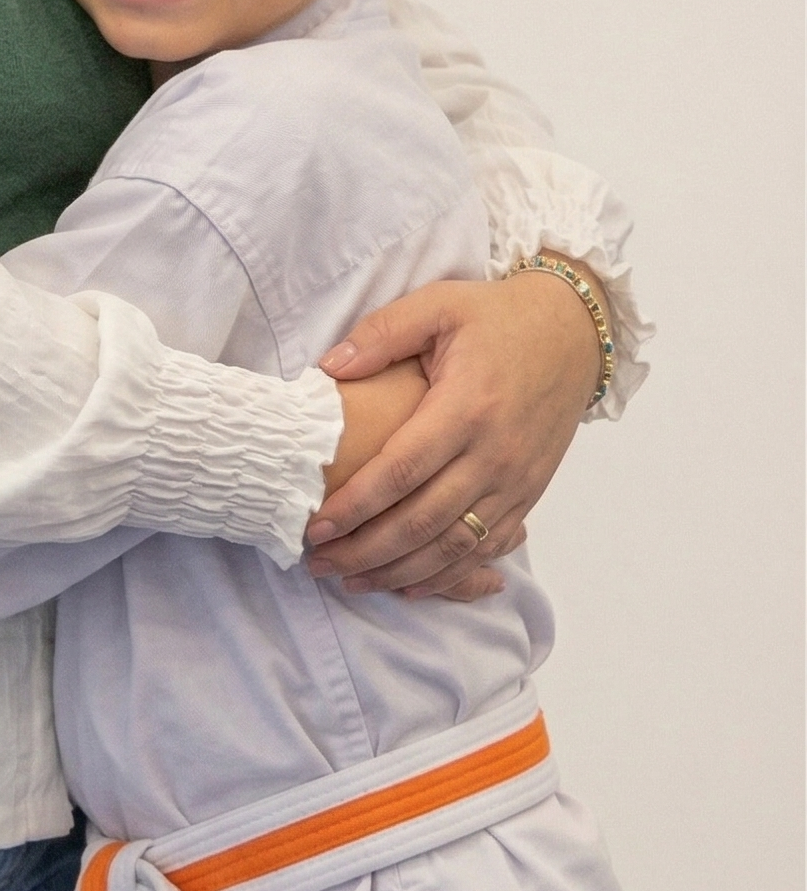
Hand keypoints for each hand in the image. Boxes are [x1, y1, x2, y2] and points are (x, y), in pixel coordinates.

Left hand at [304, 268, 601, 595]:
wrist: (574, 334)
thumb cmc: (498, 318)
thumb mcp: (438, 305)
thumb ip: (382, 334)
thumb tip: (328, 367)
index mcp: (467, 408)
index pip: (402, 471)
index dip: (356, 505)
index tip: (316, 525)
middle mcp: (494, 455)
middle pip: (422, 521)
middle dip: (365, 550)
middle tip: (318, 562)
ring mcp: (516, 481)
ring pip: (453, 546)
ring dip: (399, 572)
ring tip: (350, 580)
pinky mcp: (529, 495)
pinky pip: (487, 548)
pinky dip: (447, 575)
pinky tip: (409, 585)